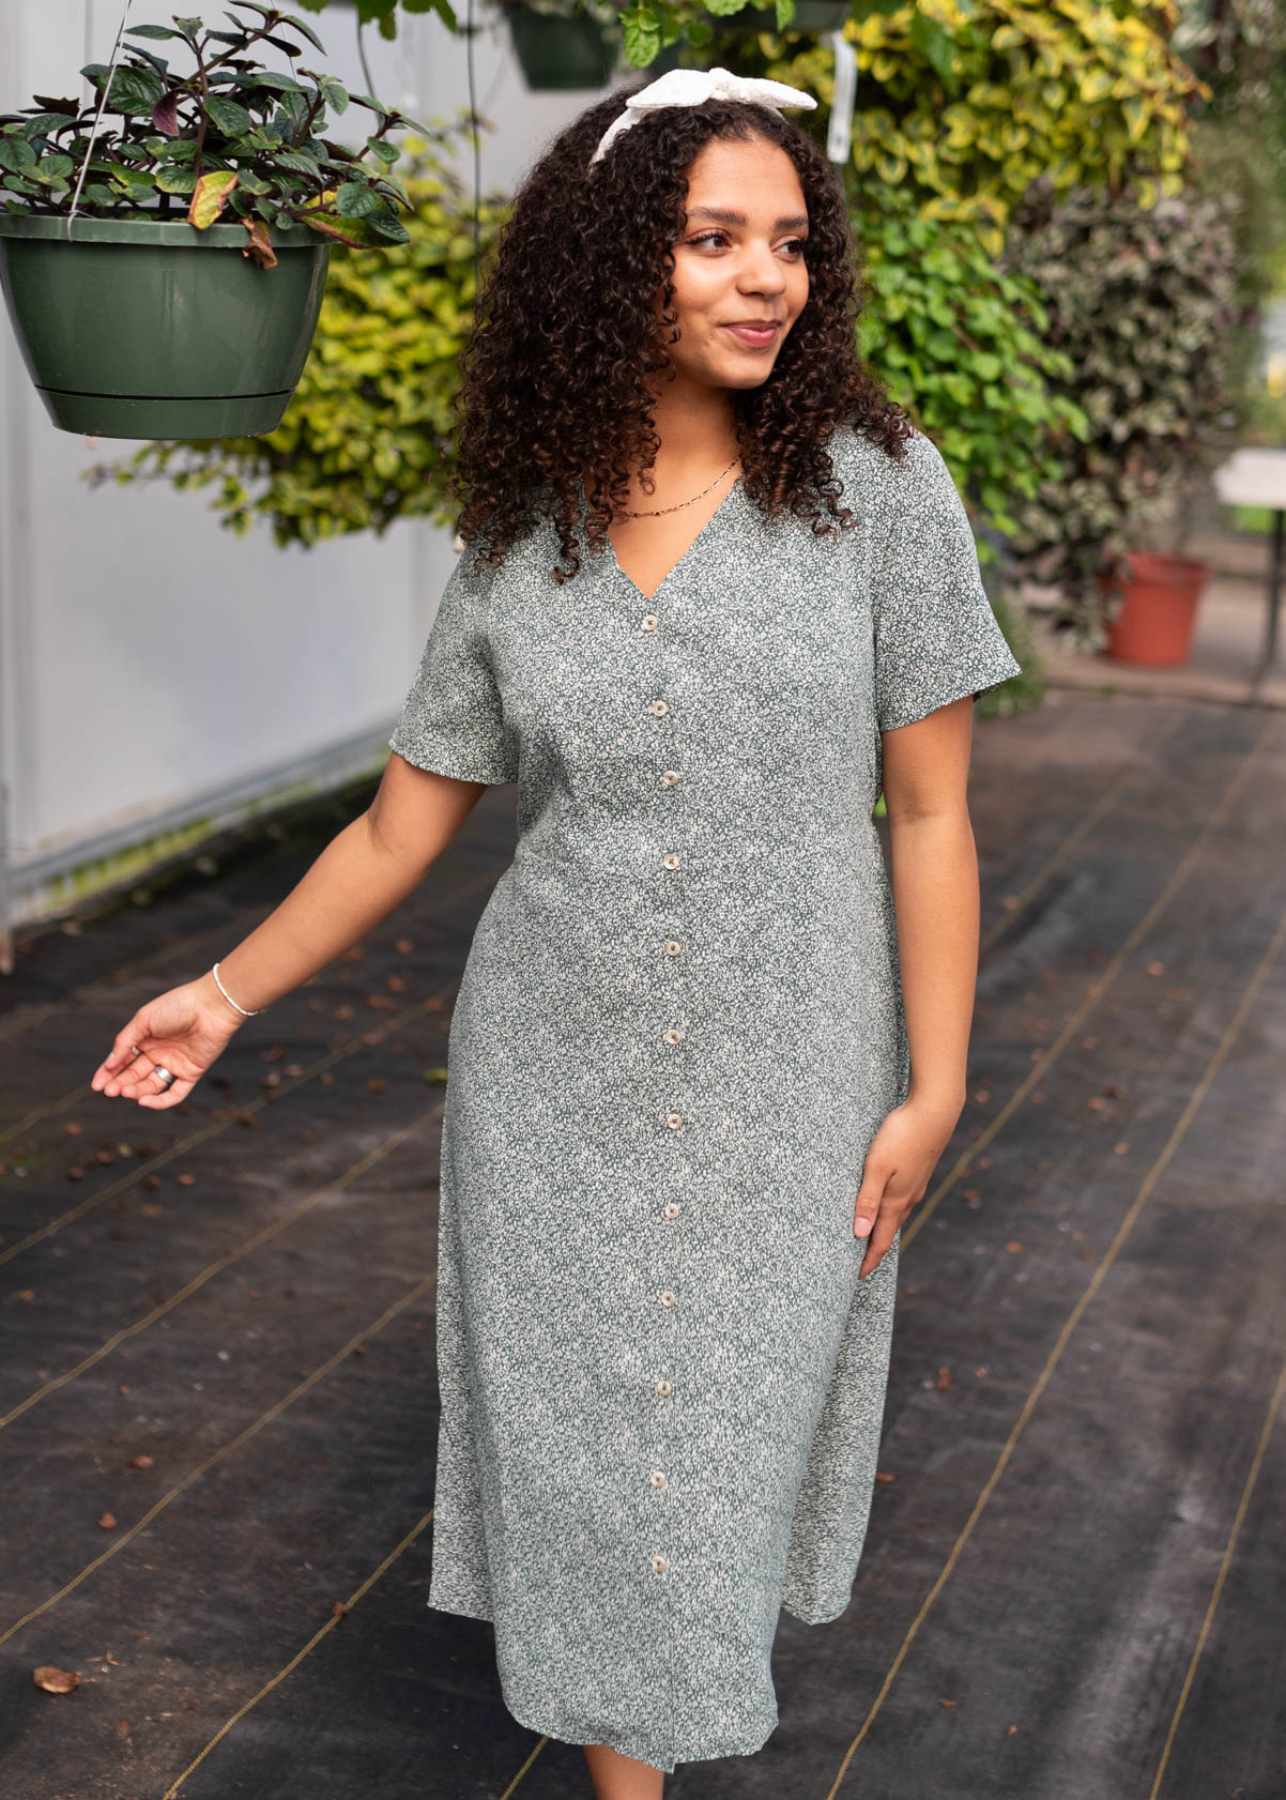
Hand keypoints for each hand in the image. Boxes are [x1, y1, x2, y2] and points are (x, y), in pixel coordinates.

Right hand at [90, 974, 244, 1109]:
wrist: (211, 1006)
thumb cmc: (177, 1006)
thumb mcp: (144, 1021)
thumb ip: (125, 1042)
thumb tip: (108, 1064)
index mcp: (146, 1039)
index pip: (123, 1060)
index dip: (109, 1073)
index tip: (96, 1085)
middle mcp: (159, 1053)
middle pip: (135, 1075)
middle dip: (120, 1084)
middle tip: (110, 1091)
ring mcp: (175, 1064)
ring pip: (152, 1085)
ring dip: (137, 1091)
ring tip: (125, 1092)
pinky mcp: (192, 1073)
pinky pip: (175, 1093)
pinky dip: (160, 1101)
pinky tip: (144, 1101)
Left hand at [853, 1092, 962, 1278]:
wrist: (935, 1111)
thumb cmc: (902, 1135)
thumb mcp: (876, 1167)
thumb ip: (867, 1199)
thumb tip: (859, 1234)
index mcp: (896, 1201)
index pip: (880, 1241)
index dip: (868, 1261)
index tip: (855, 1277)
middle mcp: (908, 1198)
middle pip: (888, 1231)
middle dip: (873, 1249)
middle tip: (857, 1262)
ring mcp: (915, 1186)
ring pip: (896, 1215)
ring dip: (882, 1229)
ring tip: (868, 1236)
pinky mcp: (917, 1172)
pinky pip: (901, 1200)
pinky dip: (889, 1210)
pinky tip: (884, 1203)